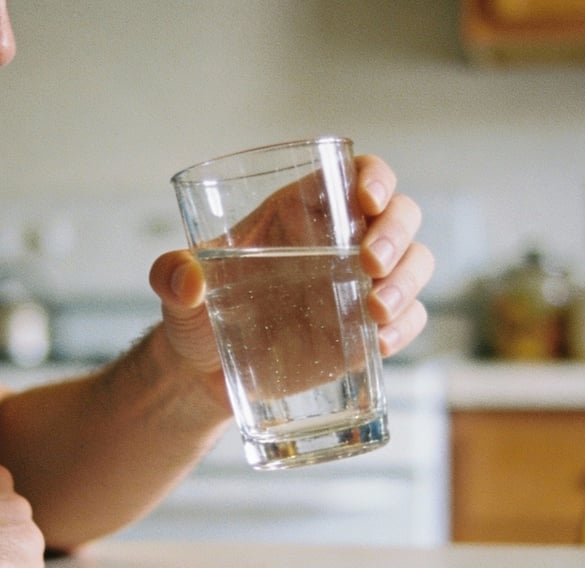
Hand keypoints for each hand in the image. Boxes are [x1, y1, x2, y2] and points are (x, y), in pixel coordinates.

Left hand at [149, 154, 434, 366]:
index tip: (367, 200)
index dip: (375, 177)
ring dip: (408, 282)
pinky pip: (409, 318)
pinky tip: (380, 344)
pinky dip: (406, 327)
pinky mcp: (366, 330)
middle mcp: (339, 242)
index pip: (354, 173)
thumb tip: (186, 279)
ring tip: (376, 311)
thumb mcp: (174, 292)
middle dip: (398, 233)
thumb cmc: (195, 315)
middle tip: (371, 264)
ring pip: (414, 263)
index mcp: (299, 211)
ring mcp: (358, 286)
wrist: (203, 376)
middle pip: (399, 214)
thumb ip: (170, 275)